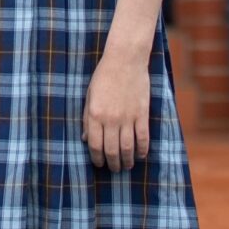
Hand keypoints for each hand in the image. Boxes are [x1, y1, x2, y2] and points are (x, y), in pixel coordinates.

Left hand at [82, 51, 150, 171]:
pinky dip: (142, 150)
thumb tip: (85, 140)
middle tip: (114, 169)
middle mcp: (111, 119)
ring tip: (127, 166)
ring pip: (128, 148)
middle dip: (113, 163)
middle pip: (112, 150)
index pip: (95, 145)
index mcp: (95, 115)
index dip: (97, 158)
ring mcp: (128, 117)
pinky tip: (140, 156)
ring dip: (127, 160)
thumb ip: (87, 119)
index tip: (99, 164)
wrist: (125, 60)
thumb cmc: (104, 77)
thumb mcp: (89, 97)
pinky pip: (143, 138)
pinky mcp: (142, 114)